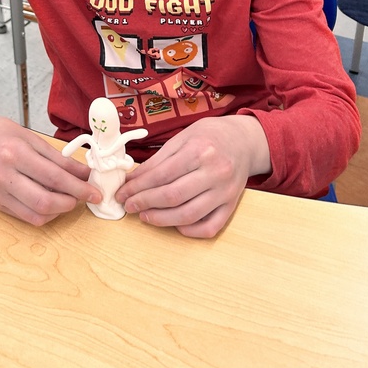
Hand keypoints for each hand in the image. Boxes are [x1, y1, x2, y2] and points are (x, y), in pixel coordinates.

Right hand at [0, 103, 100, 225]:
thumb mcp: (31, 137)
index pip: (55, 177)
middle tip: (86, 196)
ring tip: (69, 198)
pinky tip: (52, 203)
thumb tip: (84, 173)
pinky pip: (25, 217)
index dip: (80, 187)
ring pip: (37, 215)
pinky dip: (44, 214)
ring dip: (60, 211)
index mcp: (15, 153)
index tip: (95, 191)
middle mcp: (4, 176)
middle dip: (72, 202)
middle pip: (46, 201)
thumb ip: (58, 158)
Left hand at [115, 115, 270, 237]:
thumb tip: (133, 179)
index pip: (160, 175)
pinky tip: (175, 225)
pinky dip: (190, 231)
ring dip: (161, 220)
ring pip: (189, 215)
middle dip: (144, 204)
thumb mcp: (182, 137)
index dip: (137, 187)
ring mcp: (225, 191)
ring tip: (145, 216)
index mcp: (199, 150)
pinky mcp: (232, 205)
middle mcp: (215, 172)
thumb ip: (158, 159)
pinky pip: (210, 227)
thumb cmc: (210, 136)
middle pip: (172, 196)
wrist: (244, 141)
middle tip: (129, 206)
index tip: (122, 193)